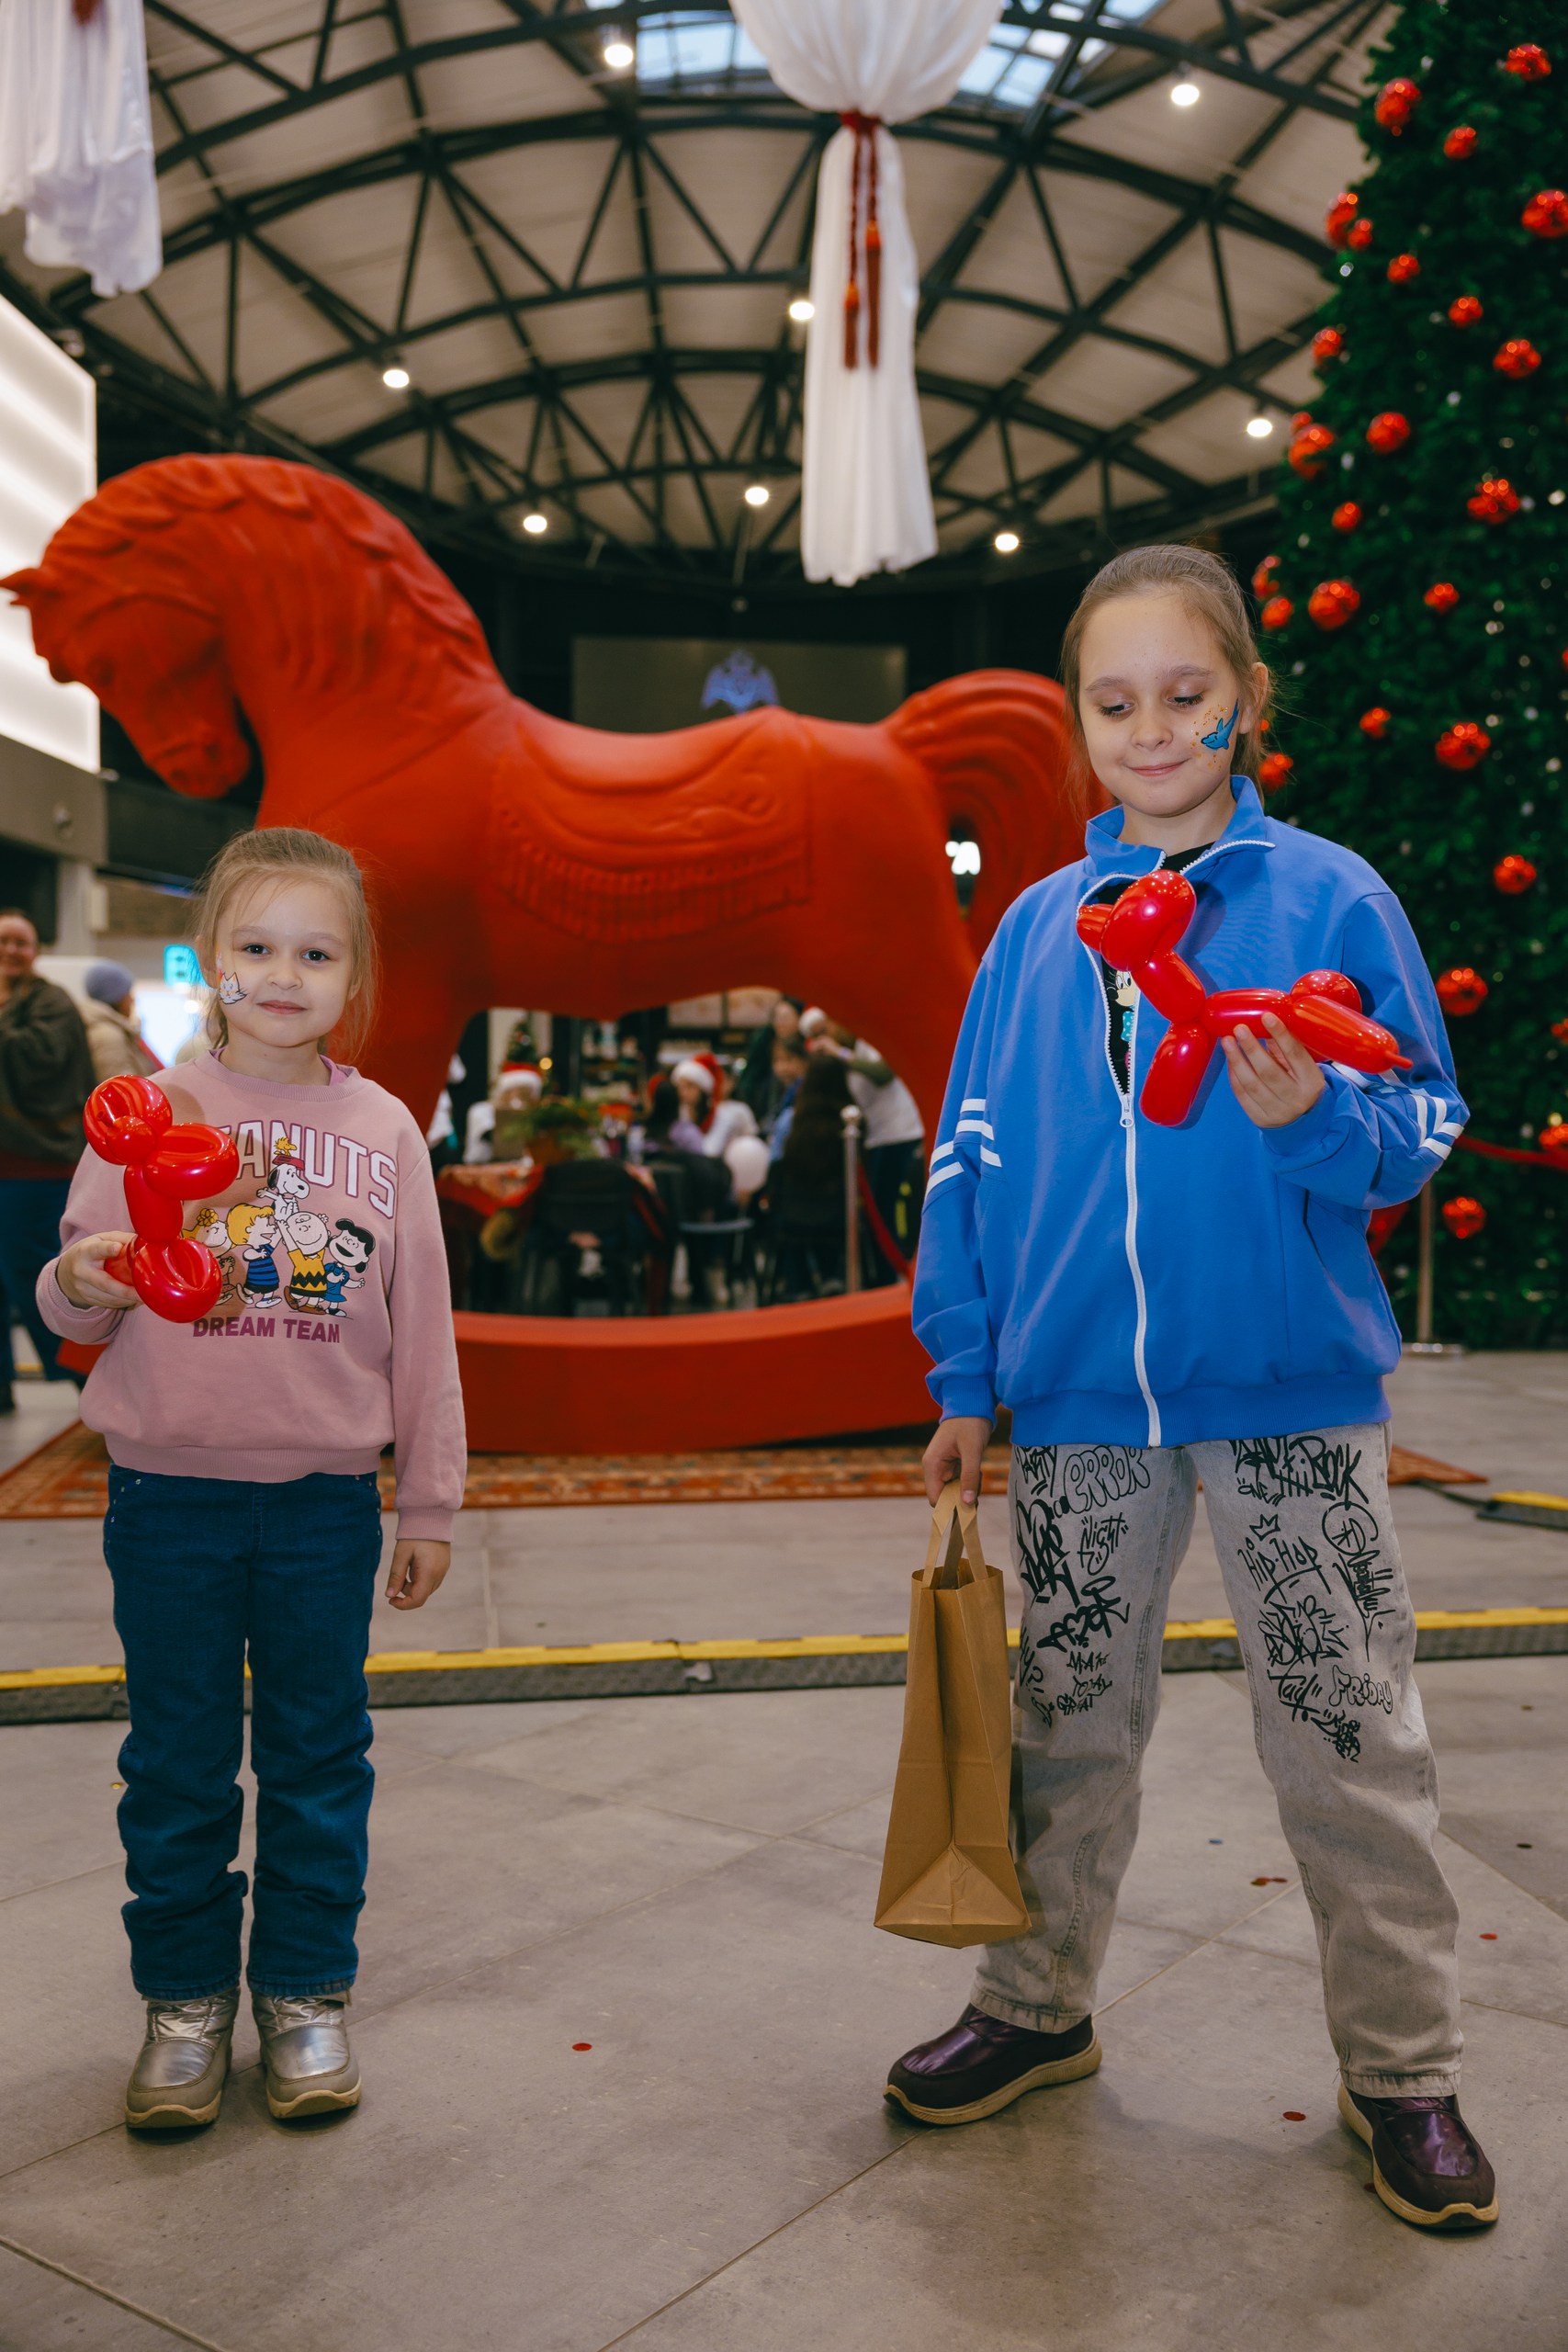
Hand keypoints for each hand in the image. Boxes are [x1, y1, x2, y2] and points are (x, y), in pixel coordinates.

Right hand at [57, 1231, 139, 1309]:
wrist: (66, 1271)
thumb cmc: (91, 1251)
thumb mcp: (102, 1239)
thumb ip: (122, 1239)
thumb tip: (146, 1243)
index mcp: (86, 1251)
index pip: (96, 1249)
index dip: (107, 1249)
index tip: (117, 1247)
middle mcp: (82, 1271)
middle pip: (105, 1283)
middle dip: (126, 1291)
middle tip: (143, 1294)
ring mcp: (83, 1288)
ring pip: (109, 1298)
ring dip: (128, 1299)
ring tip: (144, 1297)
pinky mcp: (88, 1300)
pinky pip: (110, 1304)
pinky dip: (124, 1303)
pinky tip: (134, 1299)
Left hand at [386, 1539, 450, 1609]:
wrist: (431, 1516)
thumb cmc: (415, 1534)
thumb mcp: (401, 1554)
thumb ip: (396, 1576)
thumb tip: (389, 1595)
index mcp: (429, 1573)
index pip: (417, 1600)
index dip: (403, 1604)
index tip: (390, 1600)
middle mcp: (439, 1575)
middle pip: (421, 1595)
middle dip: (407, 1592)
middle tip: (398, 1576)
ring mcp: (443, 1571)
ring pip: (426, 1589)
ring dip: (414, 1585)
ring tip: (407, 1566)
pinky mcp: (444, 1566)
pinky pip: (431, 1580)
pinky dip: (420, 1579)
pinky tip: (415, 1564)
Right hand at [923, 1415, 991, 1506]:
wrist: (972, 1404)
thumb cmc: (970, 1424)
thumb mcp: (972, 1451)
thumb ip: (969, 1477)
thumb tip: (968, 1503)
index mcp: (932, 1464)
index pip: (935, 1498)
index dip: (950, 1506)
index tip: (969, 1507)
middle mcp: (934, 1467)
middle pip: (945, 1495)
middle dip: (962, 1496)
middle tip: (977, 1485)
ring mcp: (942, 1465)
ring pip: (954, 1489)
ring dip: (968, 1487)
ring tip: (978, 1474)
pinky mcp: (952, 1463)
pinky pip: (959, 1481)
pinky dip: (970, 1480)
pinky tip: (977, 1470)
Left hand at [1221, 1013, 1325, 1129]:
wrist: (1301, 1119)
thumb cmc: (1299, 1082)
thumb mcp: (1301, 1065)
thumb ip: (1284, 1047)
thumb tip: (1263, 1021)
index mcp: (1311, 1081)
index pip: (1295, 1054)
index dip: (1280, 1034)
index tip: (1266, 1016)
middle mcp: (1296, 1098)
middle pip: (1269, 1071)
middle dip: (1251, 1048)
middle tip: (1239, 1028)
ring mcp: (1278, 1112)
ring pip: (1252, 1084)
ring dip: (1236, 1060)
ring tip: (1227, 1041)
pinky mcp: (1260, 1119)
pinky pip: (1242, 1095)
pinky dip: (1234, 1076)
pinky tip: (1230, 1060)